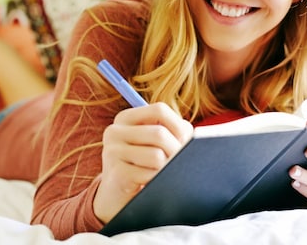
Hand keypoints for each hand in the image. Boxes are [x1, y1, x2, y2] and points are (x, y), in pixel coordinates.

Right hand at [93, 102, 192, 223]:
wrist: (116, 196)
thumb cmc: (142, 165)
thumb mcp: (153, 144)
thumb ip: (172, 133)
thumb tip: (193, 138)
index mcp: (125, 118)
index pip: (159, 110)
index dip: (178, 125)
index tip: (186, 142)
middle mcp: (114, 131)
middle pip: (159, 134)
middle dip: (177, 151)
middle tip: (182, 163)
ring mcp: (112, 152)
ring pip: (157, 156)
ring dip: (168, 168)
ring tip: (165, 174)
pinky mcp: (116, 174)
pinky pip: (149, 175)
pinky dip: (158, 182)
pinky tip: (153, 185)